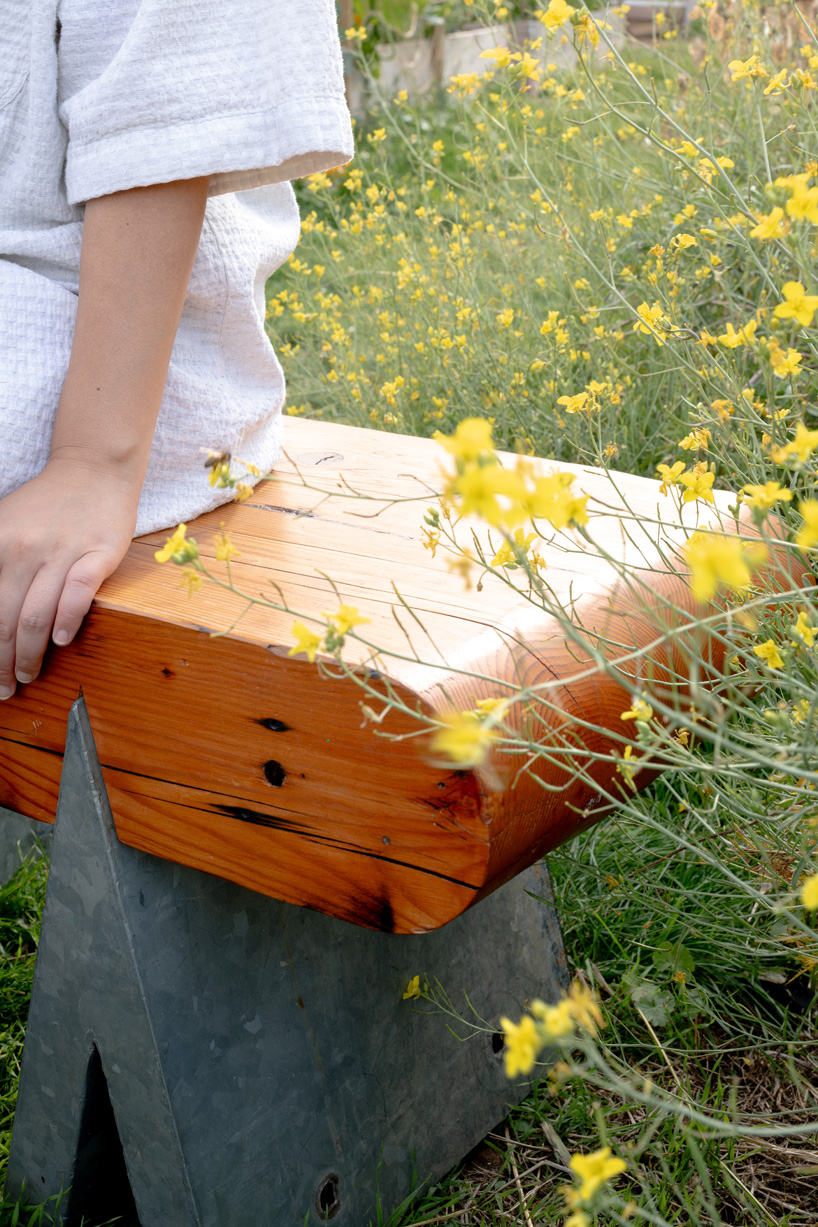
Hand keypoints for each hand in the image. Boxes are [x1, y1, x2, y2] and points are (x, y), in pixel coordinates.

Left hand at [0, 457, 138, 697]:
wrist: (93, 469)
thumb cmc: (46, 504)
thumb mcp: (3, 526)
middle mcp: (23, 549)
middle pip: (5, 620)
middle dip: (0, 662)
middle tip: (3, 688)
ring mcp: (63, 552)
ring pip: (36, 616)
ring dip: (28, 654)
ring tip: (26, 675)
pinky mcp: (98, 553)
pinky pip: (77, 594)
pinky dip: (66, 621)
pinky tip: (60, 641)